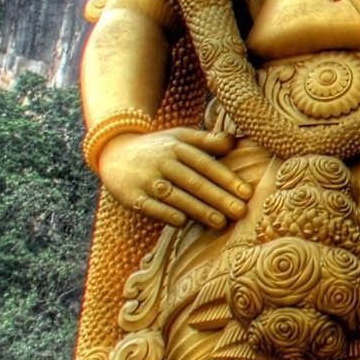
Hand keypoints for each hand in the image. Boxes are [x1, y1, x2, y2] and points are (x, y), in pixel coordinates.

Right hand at [96, 127, 249, 229]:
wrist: (112, 152)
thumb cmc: (157, 148)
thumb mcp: (179, 137)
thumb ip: (206, 141)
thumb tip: (233, 142)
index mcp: (177, 147)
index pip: (206, 164)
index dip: (227, 178)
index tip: (247, 193)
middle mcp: (162, 161)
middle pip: (194, 182)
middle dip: (219, 198)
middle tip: (241, 212)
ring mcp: (145, 179)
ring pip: (176, 196)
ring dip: (198, 210)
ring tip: (221, 222)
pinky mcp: (130, 195)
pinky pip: (150, 206)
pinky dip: (166, 214)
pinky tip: (183, 222)